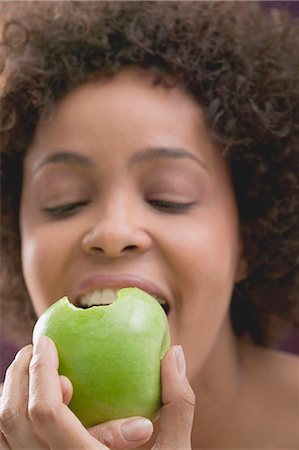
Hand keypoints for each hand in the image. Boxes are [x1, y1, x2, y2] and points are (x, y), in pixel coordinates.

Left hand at [0, 337, 194, 449]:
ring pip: (2, 432)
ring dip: (9, 392)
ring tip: (27, 367)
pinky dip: (7, 415)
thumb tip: (175, 354)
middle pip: (14, 418)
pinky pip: (5, 445)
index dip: (41, 371)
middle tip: (36, 347)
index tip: (47, 341)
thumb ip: (178, 404)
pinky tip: (24, 399)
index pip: (47, 413)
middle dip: (20, 374)